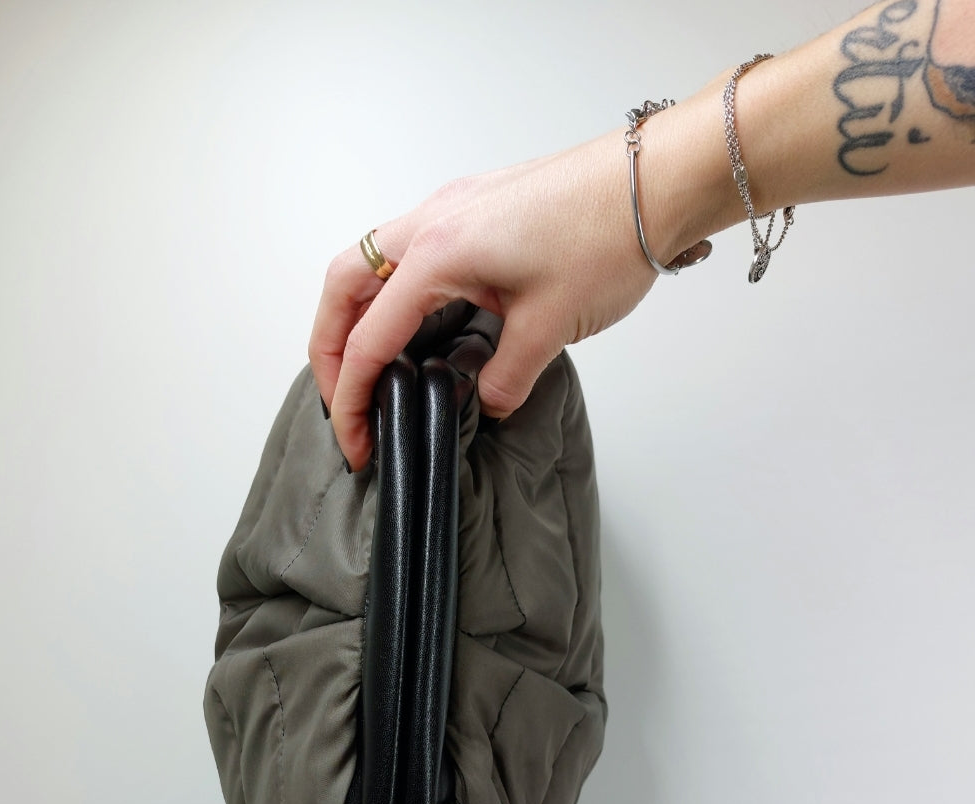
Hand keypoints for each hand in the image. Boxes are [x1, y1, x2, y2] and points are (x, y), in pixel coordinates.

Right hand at [308, 130, 661, 469]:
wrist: (656, 179)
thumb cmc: (608, 235)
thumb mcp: (550, 326)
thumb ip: (506, 376)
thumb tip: (488, 403)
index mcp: (437, 253)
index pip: (369, 338)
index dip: (353, 399)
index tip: (357, 441)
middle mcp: (431, 222)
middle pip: (343, 287)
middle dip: (329, 349)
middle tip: (341, 403)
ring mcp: (450, 210)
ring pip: (369, 263)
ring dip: (355, 317)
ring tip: (367, 371)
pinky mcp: (474, 210)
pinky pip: (407, 252)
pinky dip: (391, 294)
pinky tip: (414, 329)